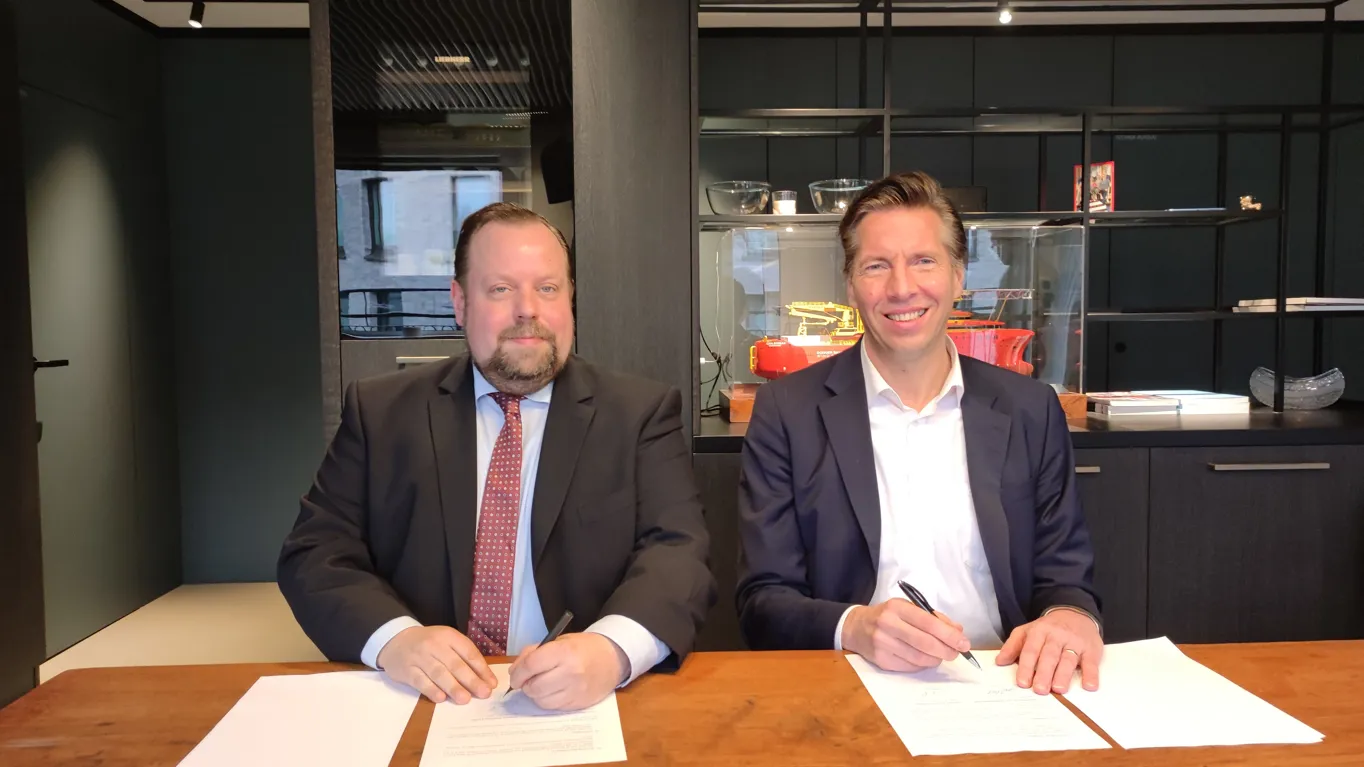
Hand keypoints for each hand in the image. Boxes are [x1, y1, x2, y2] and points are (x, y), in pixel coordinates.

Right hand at [376, 626, 497, 703]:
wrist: (396, 641)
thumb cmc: (429, 644)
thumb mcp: (447, 641)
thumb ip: (463, 657)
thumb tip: (484, 678)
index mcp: (449, 636)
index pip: (468, 652)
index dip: (481, 669)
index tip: (492, 683)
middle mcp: (434, 645)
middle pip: (455, 664)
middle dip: (471, 680)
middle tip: (484, 693)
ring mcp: (419, 657)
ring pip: (439, 673)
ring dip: (453, 687)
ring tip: (465, 699)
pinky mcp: (407, 670)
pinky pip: (421, 681)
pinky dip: (431, 690)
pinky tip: (441, 698)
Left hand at [507, 633, 628, 710]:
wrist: (612, 659)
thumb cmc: (583, 647)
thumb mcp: (559, 641)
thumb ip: (535, 652)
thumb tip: (516, 671)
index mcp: (564, 652)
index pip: (531, 665)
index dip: (518, 672)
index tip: (515, 676)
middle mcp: (571, 673)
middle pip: (534, 687)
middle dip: (525, 685)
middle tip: (526, 681)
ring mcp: (576, 691)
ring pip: (542, 701)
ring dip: (535, 694)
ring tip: (540, 685)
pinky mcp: (579, 704)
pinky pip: (553, 707)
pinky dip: (548, 700)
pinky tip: (552, 691)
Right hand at [841, 599, 969, 671]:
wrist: (856, 627)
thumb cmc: (887, 616)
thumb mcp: (908, 609)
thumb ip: (933, 618)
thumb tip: (958, 631)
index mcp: (897, 608)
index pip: (928, 623)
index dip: (949, 635)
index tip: (963, 642)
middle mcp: (888, 625)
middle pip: (925, 643)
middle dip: (946, 650)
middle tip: (956, 653)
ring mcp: (883, 644)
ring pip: (919, 658)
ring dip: (936, 659)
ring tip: (940, 655)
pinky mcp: (881, 660)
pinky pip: (910, 667)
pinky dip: (922, 665)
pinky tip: (924, 659)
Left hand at [996, 608, 1103, 694]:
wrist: (1075, 614)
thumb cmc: (1048, 629)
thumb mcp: (1028, 631)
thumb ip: (1013, 645)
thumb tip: (999, 661)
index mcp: (1039, 631)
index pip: (1030, 650)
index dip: (1025, 666)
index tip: (1022, 683)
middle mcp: (1057, 636)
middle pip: (1049, 655)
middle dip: (1043, 673)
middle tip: (1039, 689)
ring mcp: (1075, 642)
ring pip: (1068, 659)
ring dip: (1063, 675)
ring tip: (1058, 689)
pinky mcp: (1091, 648)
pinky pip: (1091, 662)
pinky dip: (1091, 674)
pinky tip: (1089, 686)